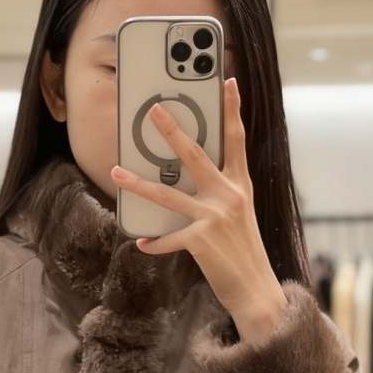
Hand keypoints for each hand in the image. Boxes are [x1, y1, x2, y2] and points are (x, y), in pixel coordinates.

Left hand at [110, 77, 286, 343]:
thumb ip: (222, 192)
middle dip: (173, 131)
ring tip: (116, 173)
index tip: (229, 82)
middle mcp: (229, 196)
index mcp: (240, 186)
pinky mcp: (200, 241)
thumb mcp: (240, 215)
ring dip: (138, 184)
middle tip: (154, 110)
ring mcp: (214, 217)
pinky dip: (154, 243)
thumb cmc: (244, 252)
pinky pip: (168, 238)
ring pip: (168, 195)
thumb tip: (191, 177)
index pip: (237, 140)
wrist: (256, 290)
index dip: (233, 110)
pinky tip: (142, 243)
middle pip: (196, 155)